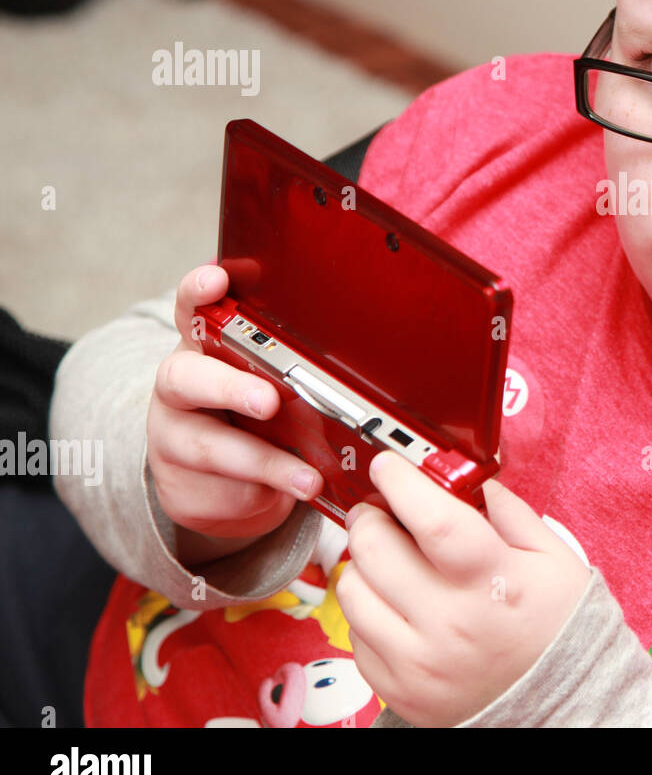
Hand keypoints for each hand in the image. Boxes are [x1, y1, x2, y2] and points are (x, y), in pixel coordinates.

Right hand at [147, 264, 321, 558]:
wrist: (221, 484)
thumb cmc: (256, 415)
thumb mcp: (272, 382)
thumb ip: (290, 365)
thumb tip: (356, 364)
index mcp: (204, 348)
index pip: (193, 309)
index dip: (199, 292)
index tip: (218, 279)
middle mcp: (180, 387)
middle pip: (185, 377)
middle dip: (230, 387)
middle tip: (269, 400)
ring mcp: (172, 438)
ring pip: (206, 445)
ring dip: (262, 461)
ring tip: (307, 477)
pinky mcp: (180, 487)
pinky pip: (218, 491)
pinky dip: (260, 495)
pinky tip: (291, 495)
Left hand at [337, 451, 590, 725]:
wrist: (559, 702)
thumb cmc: (556, 627)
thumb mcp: (554, 559)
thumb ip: (512, 513)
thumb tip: (475, 483)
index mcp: (492, 582)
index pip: (433, 520)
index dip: (402, 483)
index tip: (389, 465)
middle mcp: (449, 623)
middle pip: (376, 550)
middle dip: (370, 516)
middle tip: (381, 510)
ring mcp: (418, 661)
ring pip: (352, 590)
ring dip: (362, 563)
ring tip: (387, 559)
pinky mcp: (397, 688)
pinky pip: (355, 634)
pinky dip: (368, 609)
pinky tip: (396, 603)